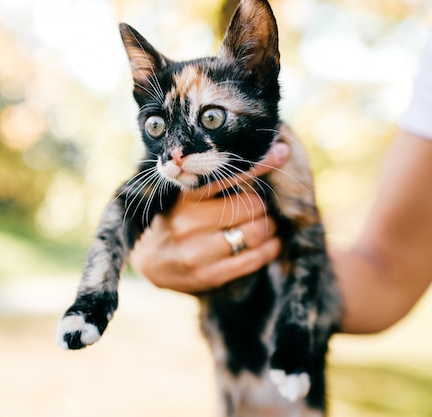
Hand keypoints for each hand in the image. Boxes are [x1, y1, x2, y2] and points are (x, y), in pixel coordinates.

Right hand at [130, 140, 289, 293]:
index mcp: (185, 199)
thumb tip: (257, 159)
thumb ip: (212, 183)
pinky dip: (270, 249)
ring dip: (269, 228)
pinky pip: (253, 260)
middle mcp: (189, 224)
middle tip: (262, 208)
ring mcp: (197, 253)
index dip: (258, 165)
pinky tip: (271, 244)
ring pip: (256, 233)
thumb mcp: (185, 198)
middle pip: (250, 207)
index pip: (228, 176)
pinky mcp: (208, 276)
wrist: (151, 262)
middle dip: (263, 206)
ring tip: (267, 226)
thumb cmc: (177, 222)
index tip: (280, 153)